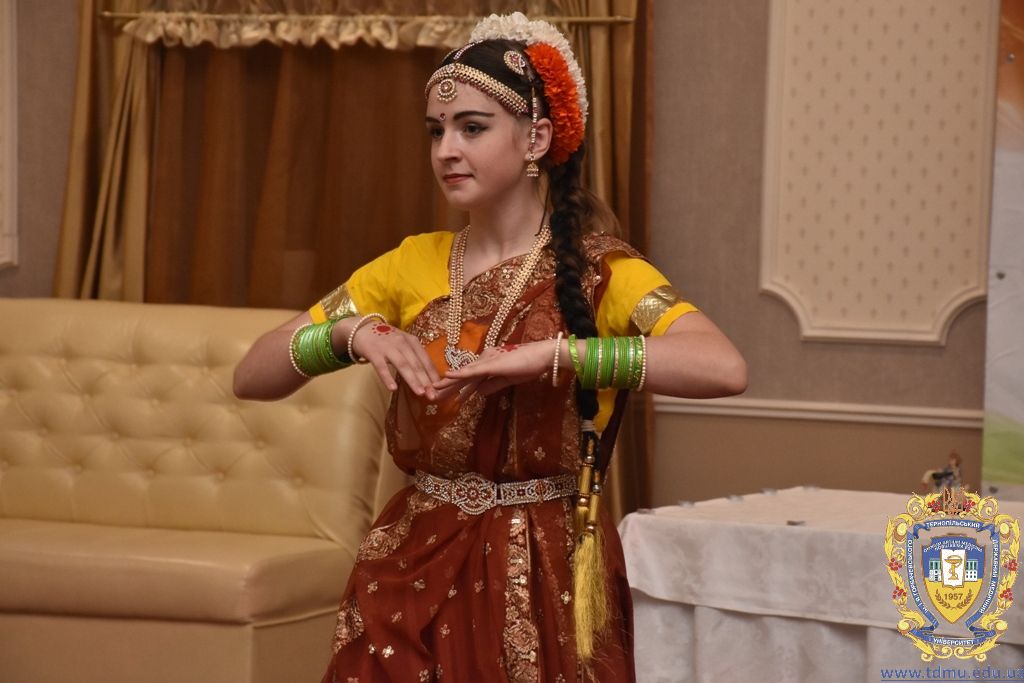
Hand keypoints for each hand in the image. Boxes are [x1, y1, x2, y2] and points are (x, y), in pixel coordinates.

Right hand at [350, 322, 440, 399]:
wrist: (361, 329)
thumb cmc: (386, 340)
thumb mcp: (403, 343)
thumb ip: (414, 356)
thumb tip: (428, 377)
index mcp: (412, 341)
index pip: (425, 360)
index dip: (433, 375)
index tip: (440, 389)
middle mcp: (402, 343)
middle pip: (416, 364)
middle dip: (426, 380)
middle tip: (433, 395)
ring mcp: (388, 347)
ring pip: (403, 365)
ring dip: (413, 379)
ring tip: (420, 392)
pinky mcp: (374, 352)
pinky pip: (382, 367)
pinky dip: (388, 378)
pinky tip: (393, 389)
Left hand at [433, 341, 555, 399]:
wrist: (542, 356)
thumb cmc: (529, 366)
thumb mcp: (508, 380)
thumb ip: (493, 385)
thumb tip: (479, 393)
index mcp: (488, 364)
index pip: (469, 380)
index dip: (457, 389)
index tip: (445, 397)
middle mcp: (484, 360)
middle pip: (462, 377)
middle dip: (446, 388)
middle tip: (431, 396)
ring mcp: (486, 361)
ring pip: (463, 375)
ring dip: (447, 383)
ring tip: (432, 390)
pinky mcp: (491, 364)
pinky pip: (472, 370)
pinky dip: (459, 374)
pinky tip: (447, 377)